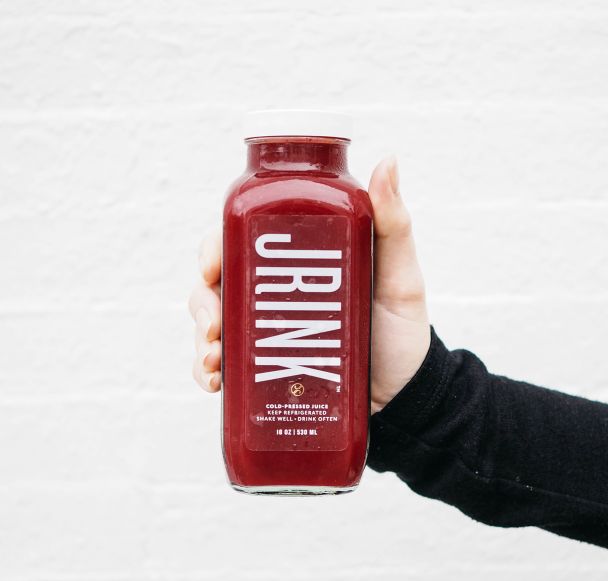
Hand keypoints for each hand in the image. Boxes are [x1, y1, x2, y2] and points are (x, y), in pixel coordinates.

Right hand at [189, 157, 429, 413]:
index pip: (242, 241)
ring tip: (216, 360)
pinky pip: (223, 367)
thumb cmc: (400, 329)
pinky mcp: (265, 369)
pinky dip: (209, 372)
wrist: (403, 392)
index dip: (214, 247)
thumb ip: (394, 224)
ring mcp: (266, 331)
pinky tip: (217, 381)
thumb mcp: (399, 275)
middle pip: (217, 283)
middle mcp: (274, 293)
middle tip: (214, 324)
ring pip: (212, 323)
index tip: (212, 266)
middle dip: (204, 300)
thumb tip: (388, 160)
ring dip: (202, 340)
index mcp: (295, 264)